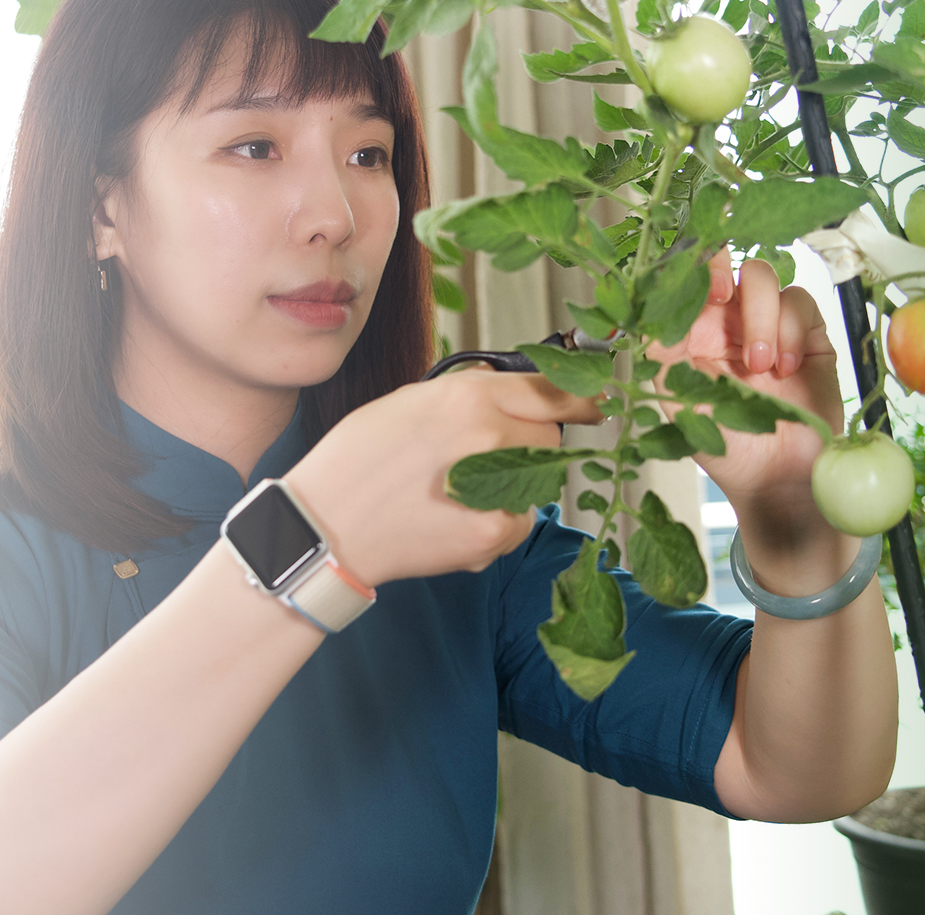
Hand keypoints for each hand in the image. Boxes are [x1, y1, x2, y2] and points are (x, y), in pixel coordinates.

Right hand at [284, 371, 601, 587]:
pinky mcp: (491, 534)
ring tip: (460, 492)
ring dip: (515, 486)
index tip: (598, 402)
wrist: (326, 525)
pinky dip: (497, 523)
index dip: (581, 396)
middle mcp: (490, 434)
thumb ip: (466, 394)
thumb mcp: (409, 401)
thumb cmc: (357, 461)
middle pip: (550, 438)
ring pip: (540, 483)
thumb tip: (510, 393)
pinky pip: (519, 522)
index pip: (553, 389)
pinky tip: (454, 520)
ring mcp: (495, 487)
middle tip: (486, 461)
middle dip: (529, 446)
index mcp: (468, 394)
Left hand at [646, 248, 843, 547]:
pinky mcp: (807, 334)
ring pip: (762, 278)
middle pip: (723, 260)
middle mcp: (726, 320)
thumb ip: (659, 351)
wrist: (778, 479)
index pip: (683, 278)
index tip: (690, 289)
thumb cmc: (724, 447)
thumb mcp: (677, 400)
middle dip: (719, 266)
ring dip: (759, 319)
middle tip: (721, 296)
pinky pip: (799, 303)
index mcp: (690, 331)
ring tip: (760, 368)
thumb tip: (642, 308)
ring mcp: (767, 323)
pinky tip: (786, 368)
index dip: (684, 266)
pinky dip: (791, 331)